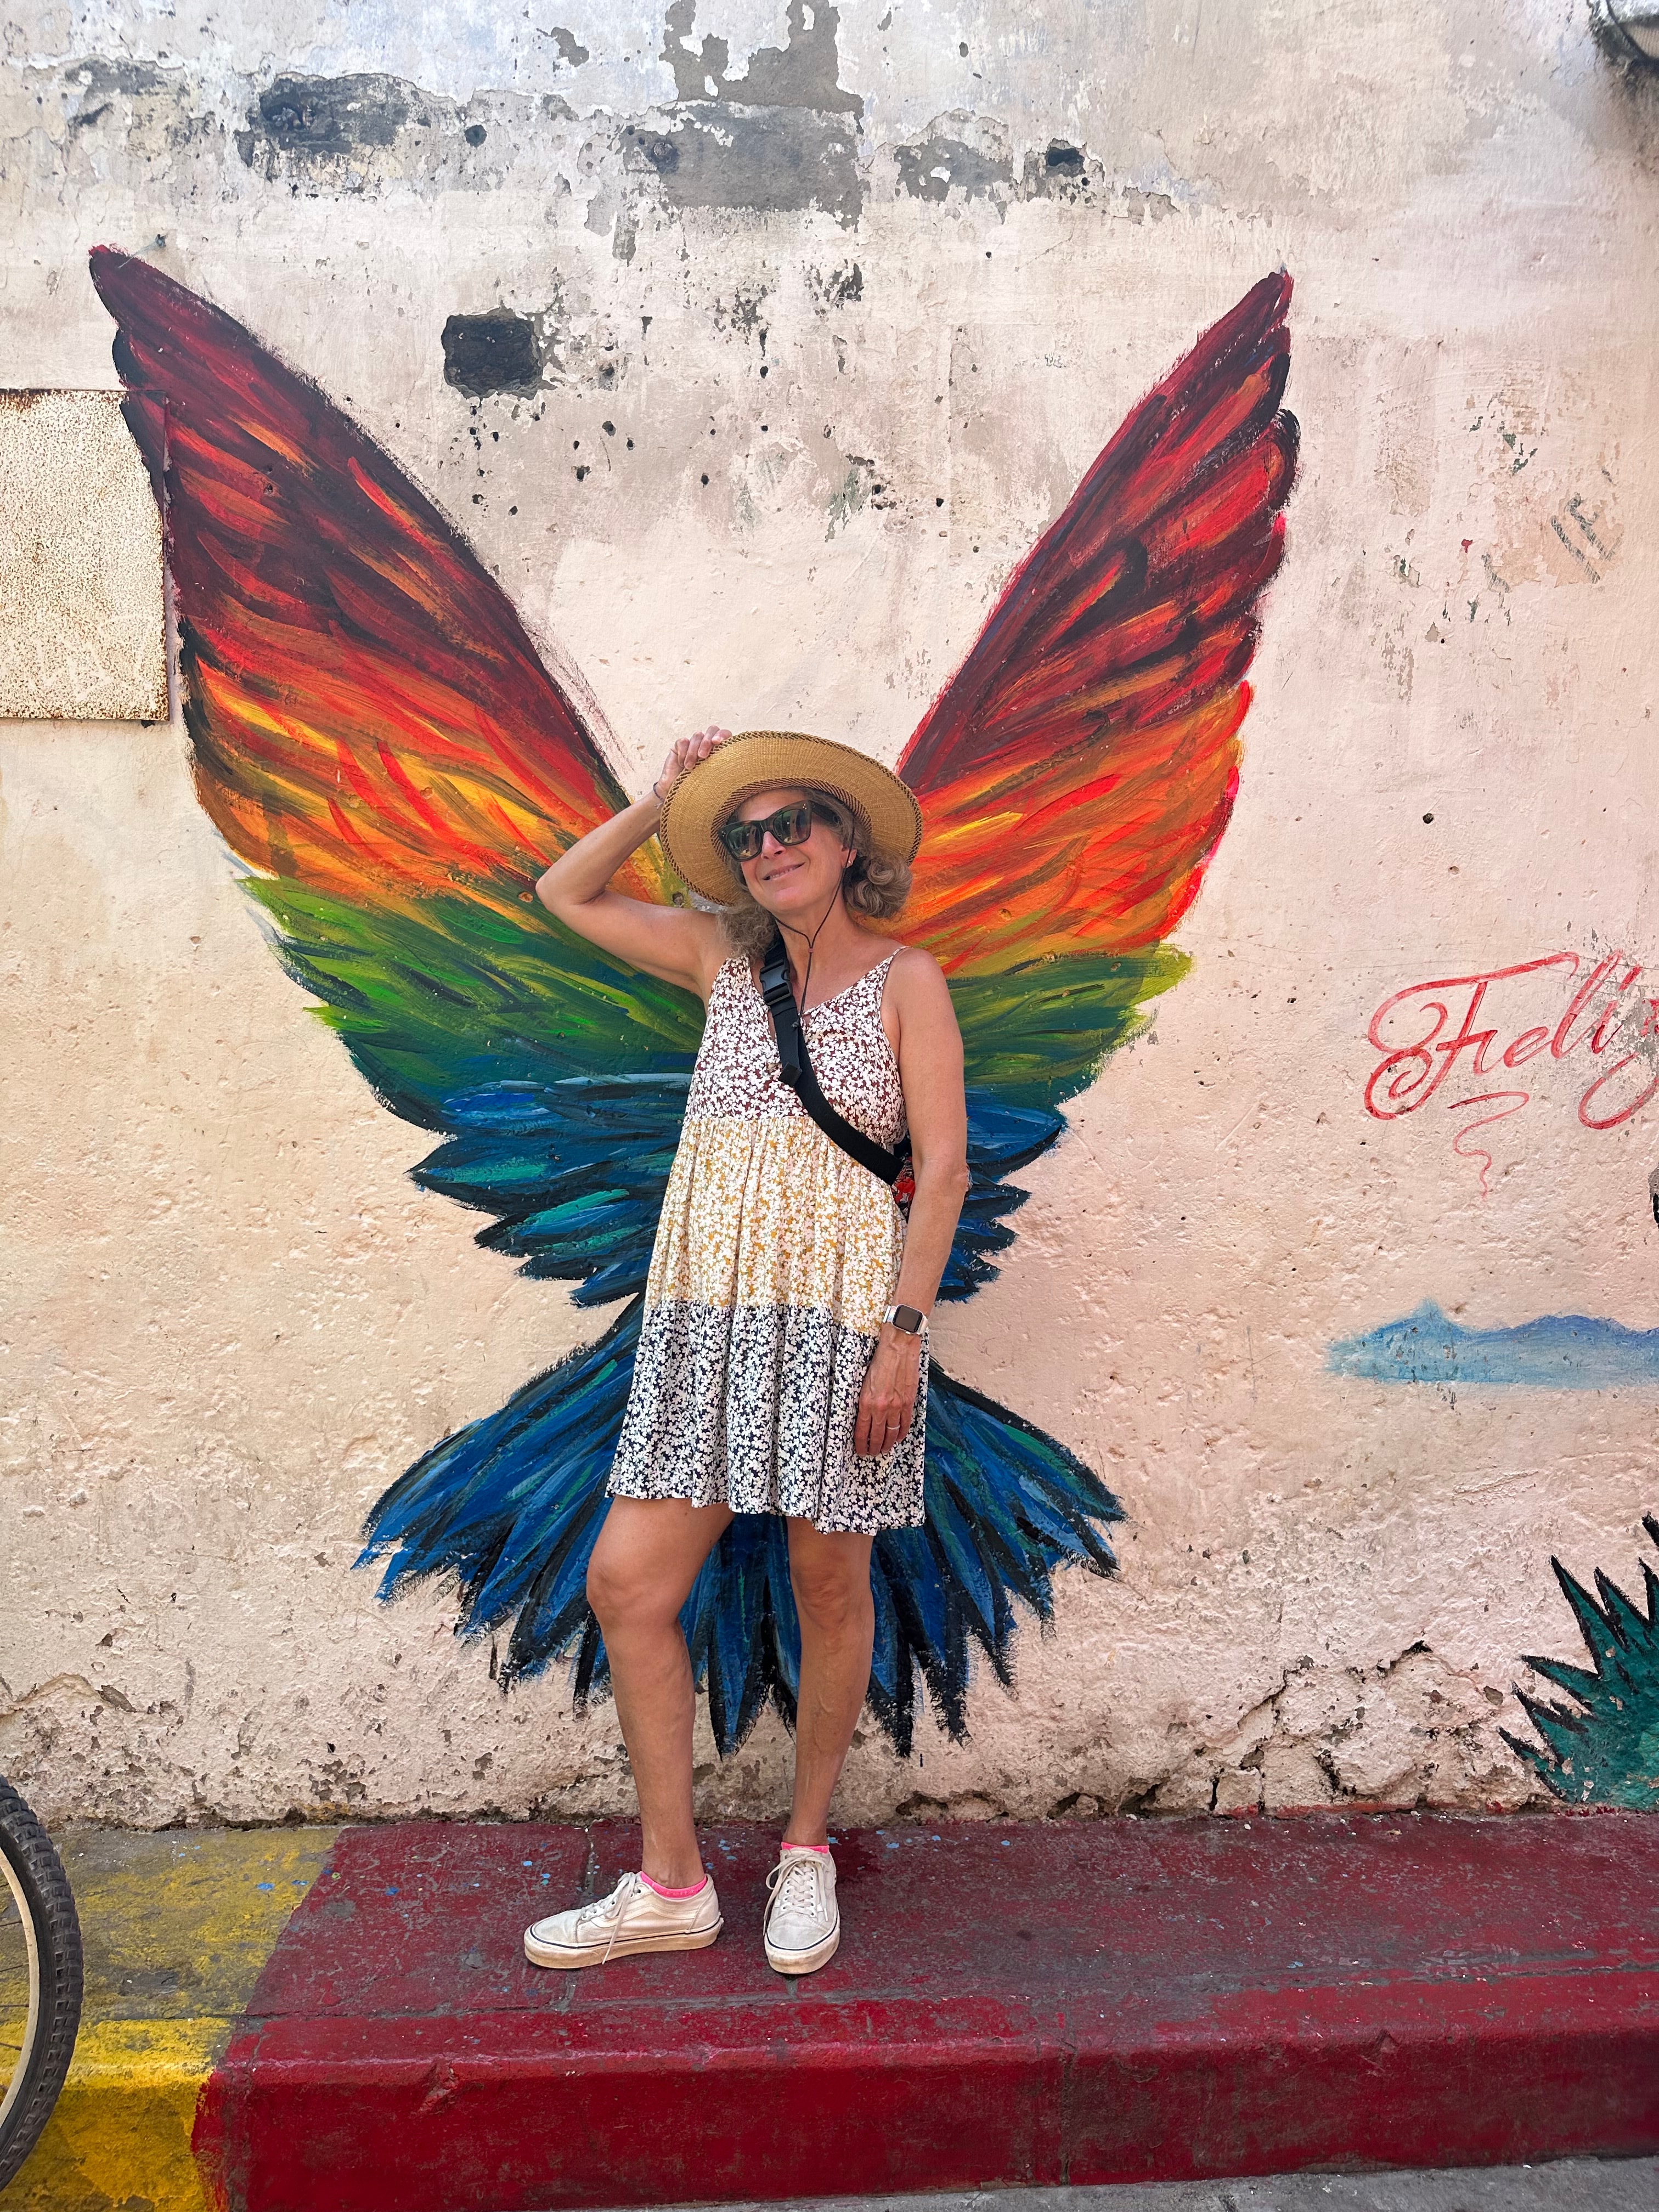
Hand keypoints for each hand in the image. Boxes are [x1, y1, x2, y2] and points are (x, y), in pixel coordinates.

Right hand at [653, 726, 728, 804]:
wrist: (678, 797)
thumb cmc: (701, 791)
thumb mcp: (718, 780)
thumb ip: (727, 769)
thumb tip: (741, 763)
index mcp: (720, 751)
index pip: (725, 734)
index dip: (722, 735)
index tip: (717, 743)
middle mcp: (708, 745)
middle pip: (712, 730)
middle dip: (707, 742)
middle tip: (703, 757)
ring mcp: (694, 744)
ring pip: (697, 735)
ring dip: (693, 751)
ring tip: (690, 767)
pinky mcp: (679, 746)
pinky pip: (682, 741)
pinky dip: (683, 752)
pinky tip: (682, 764)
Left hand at [854, 1324, 922, 1458]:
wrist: (898, 1346)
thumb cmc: (879, 1359)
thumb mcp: (863, 1380)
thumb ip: (864, 1399)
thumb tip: (863, 1414)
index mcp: (866, 1401)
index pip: (862, 1431)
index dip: (860, 1444)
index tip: (860, 1450)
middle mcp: (881, 1407)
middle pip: (877, 1436)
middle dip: (873, 1448)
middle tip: (871, 1453)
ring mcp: (897, 1406)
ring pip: (891, 1433)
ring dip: (887, 1444)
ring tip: (884, 1449)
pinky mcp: (909, 1401)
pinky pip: (905, 1424)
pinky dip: (901, 1433)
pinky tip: (897, 1437)